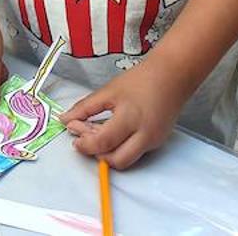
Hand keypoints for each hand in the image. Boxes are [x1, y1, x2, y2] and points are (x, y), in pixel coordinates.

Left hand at [59, 60, 187, 168]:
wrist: (171, 77)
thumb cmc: (141, 80)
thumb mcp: (108, 91)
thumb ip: (85, 108)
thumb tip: (66, 120)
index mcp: (130, 119)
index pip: (103, 142)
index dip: (85, 143)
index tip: (74, 135)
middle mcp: (144, 136)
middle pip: (116, 160)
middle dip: (96, 153)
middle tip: (83, 138)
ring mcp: (153, 142)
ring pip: (125, 160)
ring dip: (107, 151)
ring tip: (96, 131)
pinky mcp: (157, 143)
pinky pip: (134, 153)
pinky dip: (119, 147)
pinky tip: (110, 131)